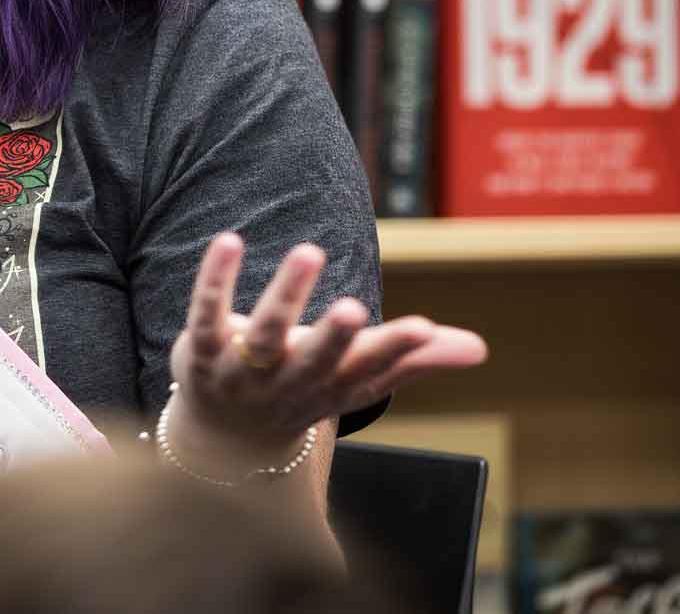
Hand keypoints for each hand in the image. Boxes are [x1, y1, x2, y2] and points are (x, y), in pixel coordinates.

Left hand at [168, 233, 487, 460]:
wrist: (224, 439)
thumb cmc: (304, 392)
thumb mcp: (355, 380)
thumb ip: (413, 361)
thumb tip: (479, 349)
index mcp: (332, 388)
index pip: (367, 373)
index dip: (395, 353)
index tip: (424, 327)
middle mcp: (289, 383)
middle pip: (314, 362)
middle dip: (334, 338)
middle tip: (355, 308)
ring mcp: (243, 371)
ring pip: (264, 335)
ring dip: (285, 296)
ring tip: (309, 251)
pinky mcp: (201, 351)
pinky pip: (206, 314)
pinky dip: (216, 280)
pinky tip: (229, 240)